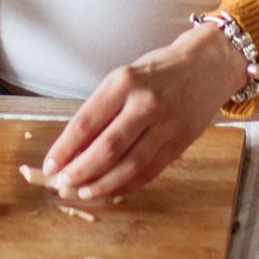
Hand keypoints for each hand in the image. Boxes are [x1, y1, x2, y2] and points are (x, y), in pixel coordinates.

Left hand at [39, 23, 251, 200]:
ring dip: (103, 184)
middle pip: (107, 148)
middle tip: (62, 184)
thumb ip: (102, 111)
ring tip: (83, 192)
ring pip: (130, 165)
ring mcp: (167, 125)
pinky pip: (150, 171)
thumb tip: (73, 148)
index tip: (50, 164)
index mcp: (124, 82)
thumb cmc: (159, 71)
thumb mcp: (124, 78)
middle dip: (80, 171)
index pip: (86, 122)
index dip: (64, 148)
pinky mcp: (181, 142)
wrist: (207, 66)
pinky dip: (128, 184)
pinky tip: (111, 189)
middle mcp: (146, 103)